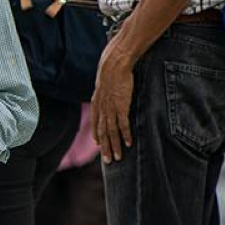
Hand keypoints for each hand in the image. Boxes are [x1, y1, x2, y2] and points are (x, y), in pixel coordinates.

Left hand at [91, 38, 134, 163]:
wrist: (114, 63)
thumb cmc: (111, 70)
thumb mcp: (104, 82)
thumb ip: (105, 91)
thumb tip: (107, 91)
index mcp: (97, 103)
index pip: (96, 124)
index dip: (98, 135)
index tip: (99, 145)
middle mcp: (102, 108)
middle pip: (102, 132)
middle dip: (105, 147)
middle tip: (107, 161)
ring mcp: (111, 108)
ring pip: (111, 132)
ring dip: (115, 145)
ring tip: (117, 157)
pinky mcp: (121, 106)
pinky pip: (123, 124)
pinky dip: (125, 135)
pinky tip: (128, 144)